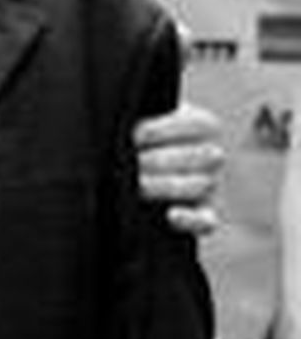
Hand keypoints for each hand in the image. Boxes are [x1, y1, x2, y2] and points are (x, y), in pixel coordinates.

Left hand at [134, 102, 222, 236]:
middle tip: (135, 162)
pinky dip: (191, 220)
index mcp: (203, 126)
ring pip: (200, 185)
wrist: (143, 161)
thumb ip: (143, 117)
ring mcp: (210, 186)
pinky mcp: (204, 215)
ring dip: (167, 186)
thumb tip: (127, 127)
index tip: (136, 136)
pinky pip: (208, 221)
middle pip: (199, 156)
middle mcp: (212, 156)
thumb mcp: (146, 117)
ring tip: (139, 183)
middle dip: (161, 160)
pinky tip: (171, 215)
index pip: (197, 124)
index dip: (165, 130)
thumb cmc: (141, 133)